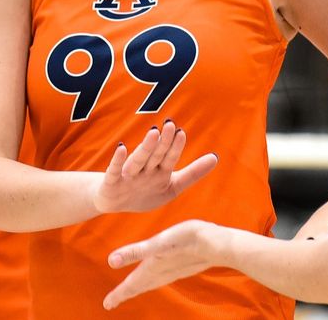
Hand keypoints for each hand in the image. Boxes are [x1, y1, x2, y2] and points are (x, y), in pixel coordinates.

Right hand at [93, 120, 217, 214]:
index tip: (181, 132)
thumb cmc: (145, 191)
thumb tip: (215, 158)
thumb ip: (193, 173)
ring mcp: (128, 175)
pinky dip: (118, 160)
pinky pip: (115, 170)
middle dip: (163, 142)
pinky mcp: (112, 181)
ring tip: (153, 132)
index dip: (175, 147)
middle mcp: (145, 170)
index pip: (170, 158)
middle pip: (156, 156)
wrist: (114, 202)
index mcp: (160, 171)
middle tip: (170, 124)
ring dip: (146, 147)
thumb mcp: (172, 187)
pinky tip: (122, 147)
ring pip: (138, 160)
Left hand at [103, 219, 219, 309]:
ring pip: (150, 283)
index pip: (131, 285)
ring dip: (138, 288)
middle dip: (125, 294)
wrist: (217, 245)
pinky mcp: (181, 265)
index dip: (118, 294)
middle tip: (112, 302)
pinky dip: (152, 280)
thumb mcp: (158, 243)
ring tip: (130, 291)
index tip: (107, 305)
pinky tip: (157, 276)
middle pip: (139, 286)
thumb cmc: (188, 240)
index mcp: (152, 268)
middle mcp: (161, 273)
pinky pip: (161, 277)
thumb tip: (111, 261)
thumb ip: (135, 252)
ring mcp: (172, 271)